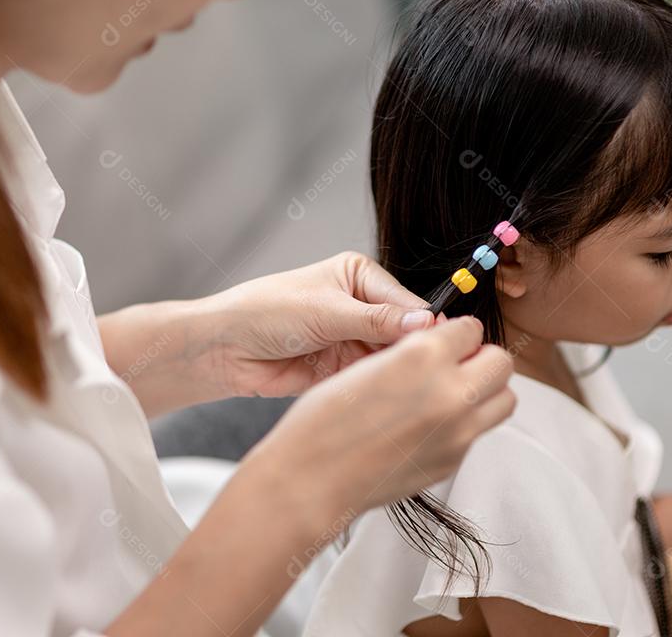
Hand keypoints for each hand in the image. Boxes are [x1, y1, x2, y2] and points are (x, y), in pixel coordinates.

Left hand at [199, 251, 439, 398]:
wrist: (225, 349)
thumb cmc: (264, 312)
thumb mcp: (325, 311)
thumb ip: (376, 320)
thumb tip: (425, 322)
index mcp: (359, 276)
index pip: (406, 301)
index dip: (425, 325)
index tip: (446, 344)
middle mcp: (361, 306)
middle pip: (404, 332)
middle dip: (414, 351)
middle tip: (435, 371)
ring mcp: (353, 339)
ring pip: (392, 359)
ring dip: (398, 372)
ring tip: (413, 386)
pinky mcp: (343, 370)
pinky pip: (372, 379)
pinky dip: (379, 387)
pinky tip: (389, 395)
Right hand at [245, 316, 515, 525]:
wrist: (311, 478)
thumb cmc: (324, 418)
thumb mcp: (367, 363)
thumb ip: (414, 350)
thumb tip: (443, 342)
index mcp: (424, 356)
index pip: (471, 328)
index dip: (454, 331)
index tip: (442, 339)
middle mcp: (450, 392)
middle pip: (501, 362)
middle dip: (480, 358)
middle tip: (454, 364)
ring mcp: (458, 432)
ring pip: (504, 400)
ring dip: (484, 391)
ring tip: (450, 394)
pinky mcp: (453, 462)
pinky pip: (476, 432)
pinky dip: (462, 423)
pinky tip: (425, 427)